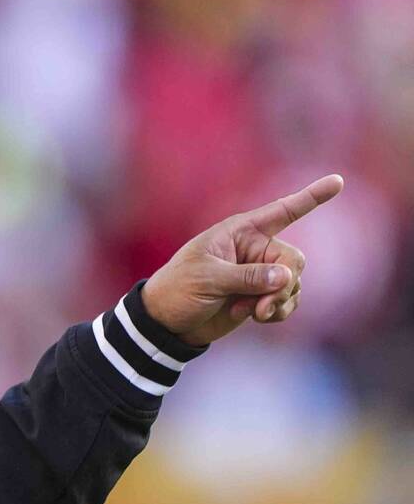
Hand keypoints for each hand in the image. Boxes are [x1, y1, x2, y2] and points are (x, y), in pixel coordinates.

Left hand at [141, 174, 343, 346]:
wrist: (166, 323)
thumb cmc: (178, 290)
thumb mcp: (208, 279)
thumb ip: (247, 277)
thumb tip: (287, 277)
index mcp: (240, 232)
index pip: (282, 211)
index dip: (312, 197)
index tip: (338, 181)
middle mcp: (255, 249)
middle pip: (294, 261)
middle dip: (283, 286)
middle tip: (260, 306)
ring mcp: (259, 274)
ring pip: (293, 284)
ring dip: (278, 302)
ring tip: (250, 313)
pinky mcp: (260, 296)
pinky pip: (288, 301)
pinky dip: (278, 312)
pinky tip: (256, 318)